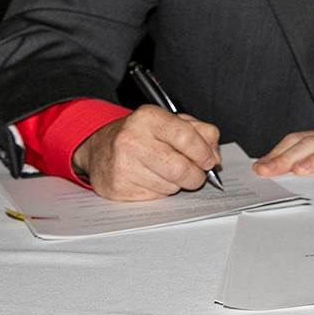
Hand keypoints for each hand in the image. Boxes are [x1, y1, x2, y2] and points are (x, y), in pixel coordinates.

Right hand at [72, 105, 221, 200]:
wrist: (99, 148)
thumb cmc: (141, 134)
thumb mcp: (171, 121)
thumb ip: (200, 133)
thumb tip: (214, 156)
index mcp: (148, 117)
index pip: (186, 137)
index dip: (204, 152)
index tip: (210, 160)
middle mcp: (131, 140)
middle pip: (181, 168)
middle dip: (196, 175)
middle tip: (197, 174)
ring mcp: (122, 165)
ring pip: (171, 185)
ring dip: (178, 183)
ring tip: (168, 171)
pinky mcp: (118, 188)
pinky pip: (156, 197)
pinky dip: (162, 190)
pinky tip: (152, 178)